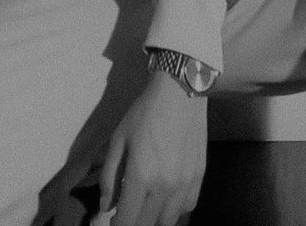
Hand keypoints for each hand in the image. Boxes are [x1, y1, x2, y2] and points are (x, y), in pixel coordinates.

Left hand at [99, 71, 206, 225]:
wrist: (179, 93)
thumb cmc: (144, 113)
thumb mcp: (118, 139)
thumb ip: (109, 176)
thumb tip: (105, 206)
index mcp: (141, 176)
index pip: (127, 220)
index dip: (116, 225)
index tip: (111, 221)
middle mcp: (165, 186)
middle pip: (146, 224)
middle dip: (133, 222)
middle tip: (126, 211)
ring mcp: (185, 184)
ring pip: (168, 221)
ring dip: (154, 218)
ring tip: (146, 205)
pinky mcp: (199, 177)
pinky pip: (187, 207)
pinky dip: (175, 209)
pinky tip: (166, 197)